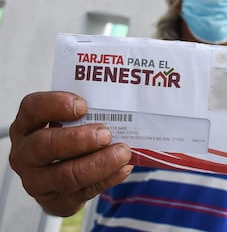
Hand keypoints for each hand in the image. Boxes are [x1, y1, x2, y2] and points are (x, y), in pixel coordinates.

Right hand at [8, 91, 132, 216]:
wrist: (65, 177)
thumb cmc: (70, 138)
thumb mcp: (71, 122)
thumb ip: (88, 112)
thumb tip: (119, 104)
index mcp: (27, 125)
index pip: (32, 109)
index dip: (55, 105)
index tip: (83, 105)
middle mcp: (26, 153)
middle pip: (43, 146)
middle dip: (78, 139)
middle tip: (105, 134)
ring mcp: (38, 181)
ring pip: (66, 175)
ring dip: (99, 163)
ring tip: (122, 153)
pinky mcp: (56, 201)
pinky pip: (84, 191)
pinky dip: (108, 178)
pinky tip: (123, 168)